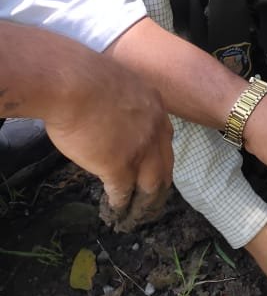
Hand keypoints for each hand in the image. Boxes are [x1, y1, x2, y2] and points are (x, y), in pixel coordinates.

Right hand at [46, 53, 173, 233]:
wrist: (72, 82)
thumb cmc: (83, 77)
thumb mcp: (116, 86)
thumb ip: (122, 106)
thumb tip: (112, 119)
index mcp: (155, 106)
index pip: (165, 138)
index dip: (159, 157)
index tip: (156, 169)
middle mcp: (155, 129)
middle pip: (165, 166)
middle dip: (159, 187)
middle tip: (153, 203)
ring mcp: (140, 149)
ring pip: (150, 185)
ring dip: (144, 204)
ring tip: (137, 218)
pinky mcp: (119, 166)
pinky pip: (124, 192)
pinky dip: (121, 205)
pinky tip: (116, 212)